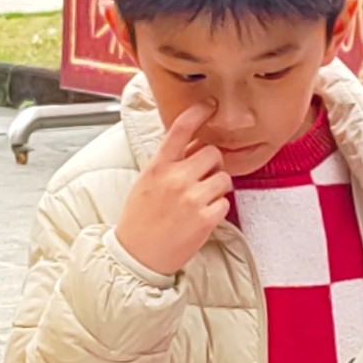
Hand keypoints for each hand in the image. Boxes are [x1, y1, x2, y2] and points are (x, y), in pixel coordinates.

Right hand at [111, 107, 233, 276]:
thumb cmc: (139, 220)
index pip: (179, 130)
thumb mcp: (146, 183)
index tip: (208, 105)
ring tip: (202, 201)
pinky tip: (202, 218)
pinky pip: (225, 202)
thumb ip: (168, 163)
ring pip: (223, 177)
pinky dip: (218, 209)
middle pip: (212, 153)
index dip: (197, 113)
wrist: (137, 256)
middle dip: (212, 164)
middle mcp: (175, 178)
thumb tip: (192, 145)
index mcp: (158, 167)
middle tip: (204, 177)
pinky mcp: (205, 219)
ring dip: (217, 188)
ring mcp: (192, 198)